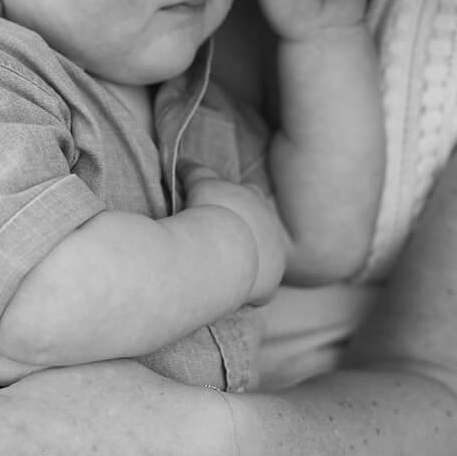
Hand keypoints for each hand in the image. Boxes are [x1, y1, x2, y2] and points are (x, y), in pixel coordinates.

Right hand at [186, 174, 282, 303]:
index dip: (234, 201)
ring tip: (225, 266)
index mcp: (254, 200)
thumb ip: (193, 171)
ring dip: (249, 260)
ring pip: (264, 258)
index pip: (248, 196)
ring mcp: (273, 257)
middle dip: (248, 229)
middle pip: (262, 226)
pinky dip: (248, 291)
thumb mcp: (201, 183)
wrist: (225, 248)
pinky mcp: (269, 285)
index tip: (220, 207)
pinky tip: (231, 292)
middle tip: (226, 236)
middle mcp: (270, 227)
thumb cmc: (211, 212)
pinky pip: (260, 290)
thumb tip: (183, 163)